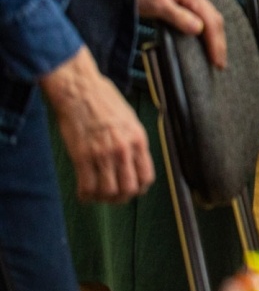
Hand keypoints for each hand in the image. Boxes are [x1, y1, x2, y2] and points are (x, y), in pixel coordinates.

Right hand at [39, 47, 153, 202]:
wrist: (81, 91)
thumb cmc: (105, 102)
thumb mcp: (130, 120)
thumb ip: (133, 142)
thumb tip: (135, 162)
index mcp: (138, 140)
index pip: (146, 177)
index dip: (139, 188)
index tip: (130, 189)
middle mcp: (123, 150)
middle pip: (128, 189)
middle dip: (121, 197)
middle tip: (112, 196)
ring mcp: (102, 154)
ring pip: (108, 191)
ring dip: (102, 198)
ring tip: (96, 194)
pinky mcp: (82, 156)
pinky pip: (87, 186)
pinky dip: (85, 195)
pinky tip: (83, 193)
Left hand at [135, 0, 225, 69]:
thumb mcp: (156, 3)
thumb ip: (178, 16)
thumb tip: (199, 30)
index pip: (211, 21)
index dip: (216, 42)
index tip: (217, 61)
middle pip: (214, 19)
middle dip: (219, 42)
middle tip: (219, 63)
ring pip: (209, 18)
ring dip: (214, 37)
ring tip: (214, 55)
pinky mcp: (181, 0)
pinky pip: (200, 16)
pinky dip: (205, 31)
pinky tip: (203, 40)